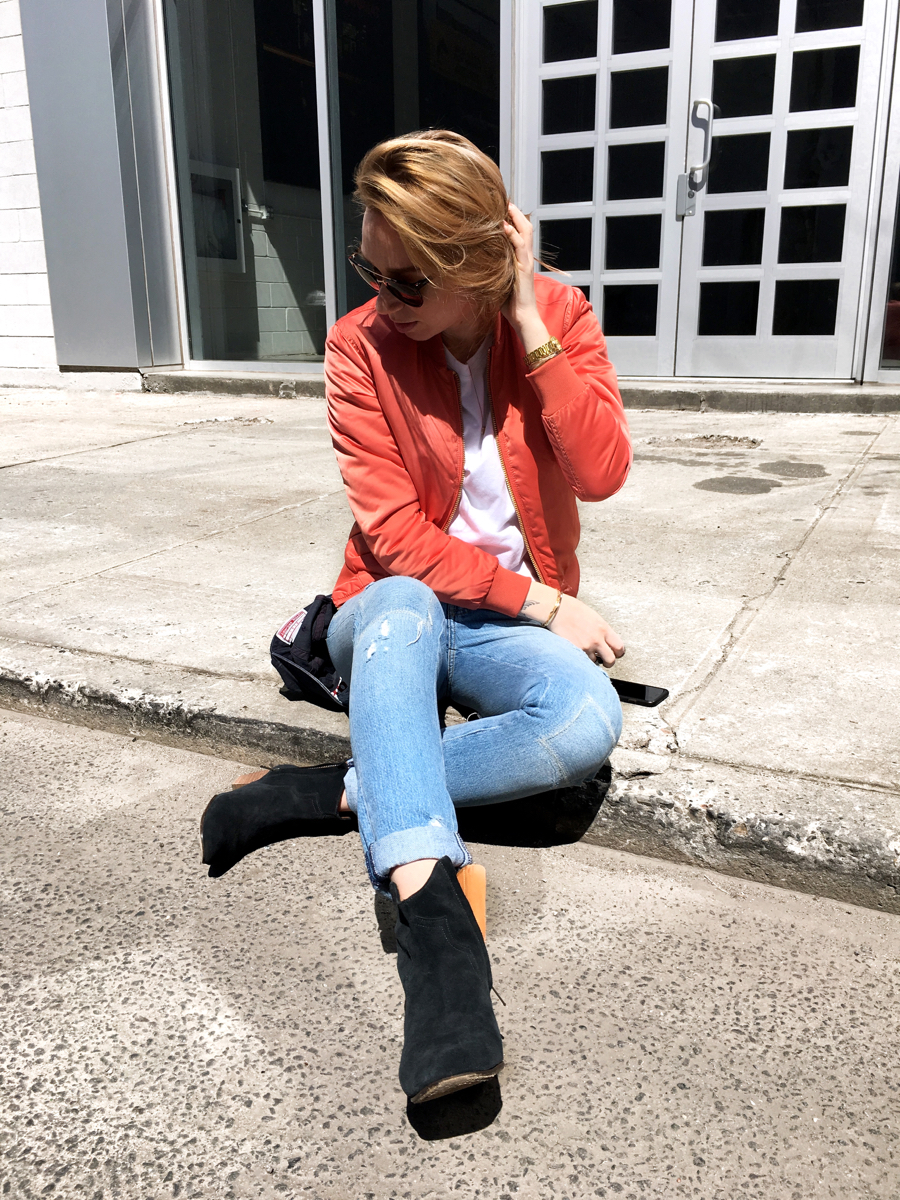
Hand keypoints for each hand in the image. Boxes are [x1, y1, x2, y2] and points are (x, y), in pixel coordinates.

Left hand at [501, 202, 550, 353]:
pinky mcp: (525, 269)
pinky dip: (513, 235)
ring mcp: (527, 262)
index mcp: (521, 260)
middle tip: (504, 199)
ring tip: (506, 205)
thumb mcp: (499, 282)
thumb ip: (493, 270)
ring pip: (525, 232)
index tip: (501, 207)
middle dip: (515, 212)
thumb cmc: (510, 304)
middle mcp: (526, 257)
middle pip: (525, 227)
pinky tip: (504, 225)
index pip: (519, 233)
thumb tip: (476, 264)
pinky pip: (520, 247)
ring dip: (516, 217)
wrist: (523, 317)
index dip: (513, 219)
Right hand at [519, 583, 624, 666]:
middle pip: (611, 660)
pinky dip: (581, 659)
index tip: (615, 653)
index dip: (618, 653)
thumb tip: (606, 641)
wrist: (558, 610)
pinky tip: (577, 652)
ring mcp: (586, 647)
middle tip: (604, 660)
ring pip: (594, 662)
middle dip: (608, 662)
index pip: (619, 647)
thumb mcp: (594, 618)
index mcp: (604, 629)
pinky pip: (582, 661)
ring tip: (585, 651)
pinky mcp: (575, 651)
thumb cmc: (574, 610)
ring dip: (591, 659)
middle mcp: (597, 639)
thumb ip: (602, 630)